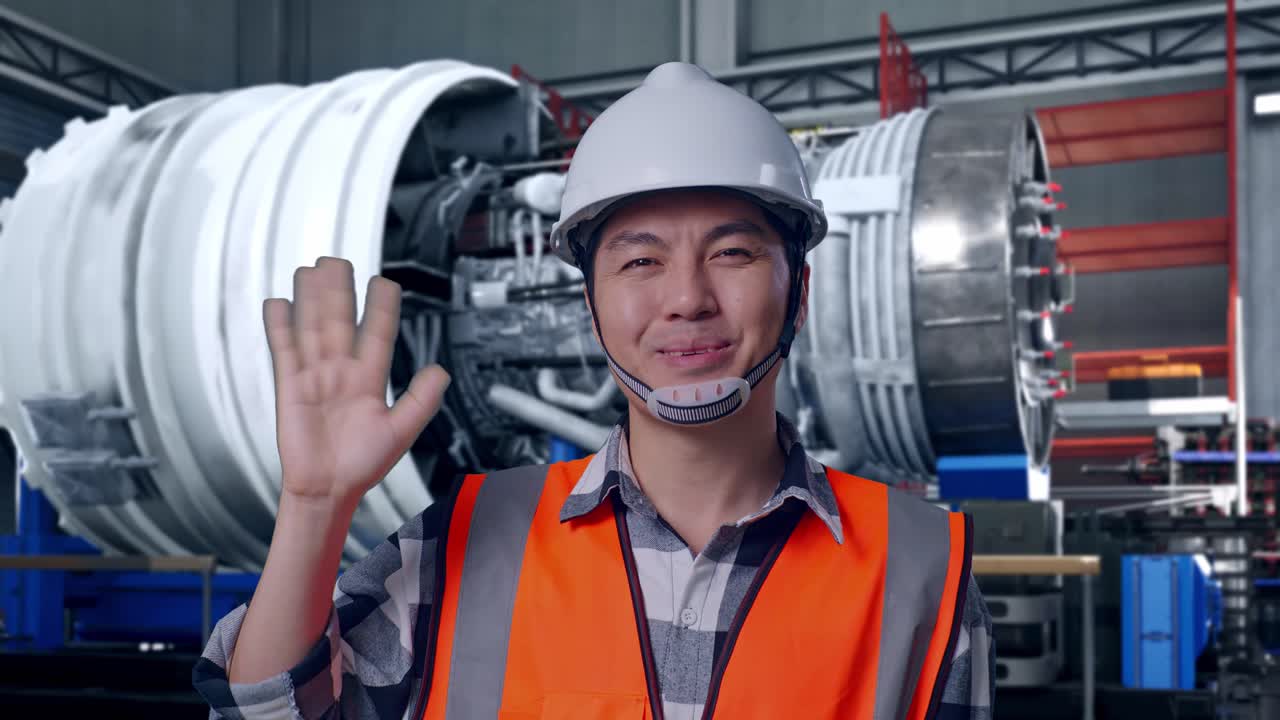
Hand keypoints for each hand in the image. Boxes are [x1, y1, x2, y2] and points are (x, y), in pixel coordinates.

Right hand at [263, 257, 450, 510]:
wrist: (328, 490)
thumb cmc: (361, 466)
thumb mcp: (401, 431)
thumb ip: (422, 400)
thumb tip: (440, 371)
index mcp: (369, 379)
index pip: (376, 332)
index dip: (380, 306)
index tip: (384, 283)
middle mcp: (342, 372)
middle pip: (340, 320)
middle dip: (339, 290)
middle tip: (338, 261)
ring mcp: (315, 377)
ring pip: (312, 327)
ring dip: (311, 298)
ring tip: (312, 270)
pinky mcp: (290, 387)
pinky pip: (284, 350)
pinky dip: (280, 327)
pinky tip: (279, 304)